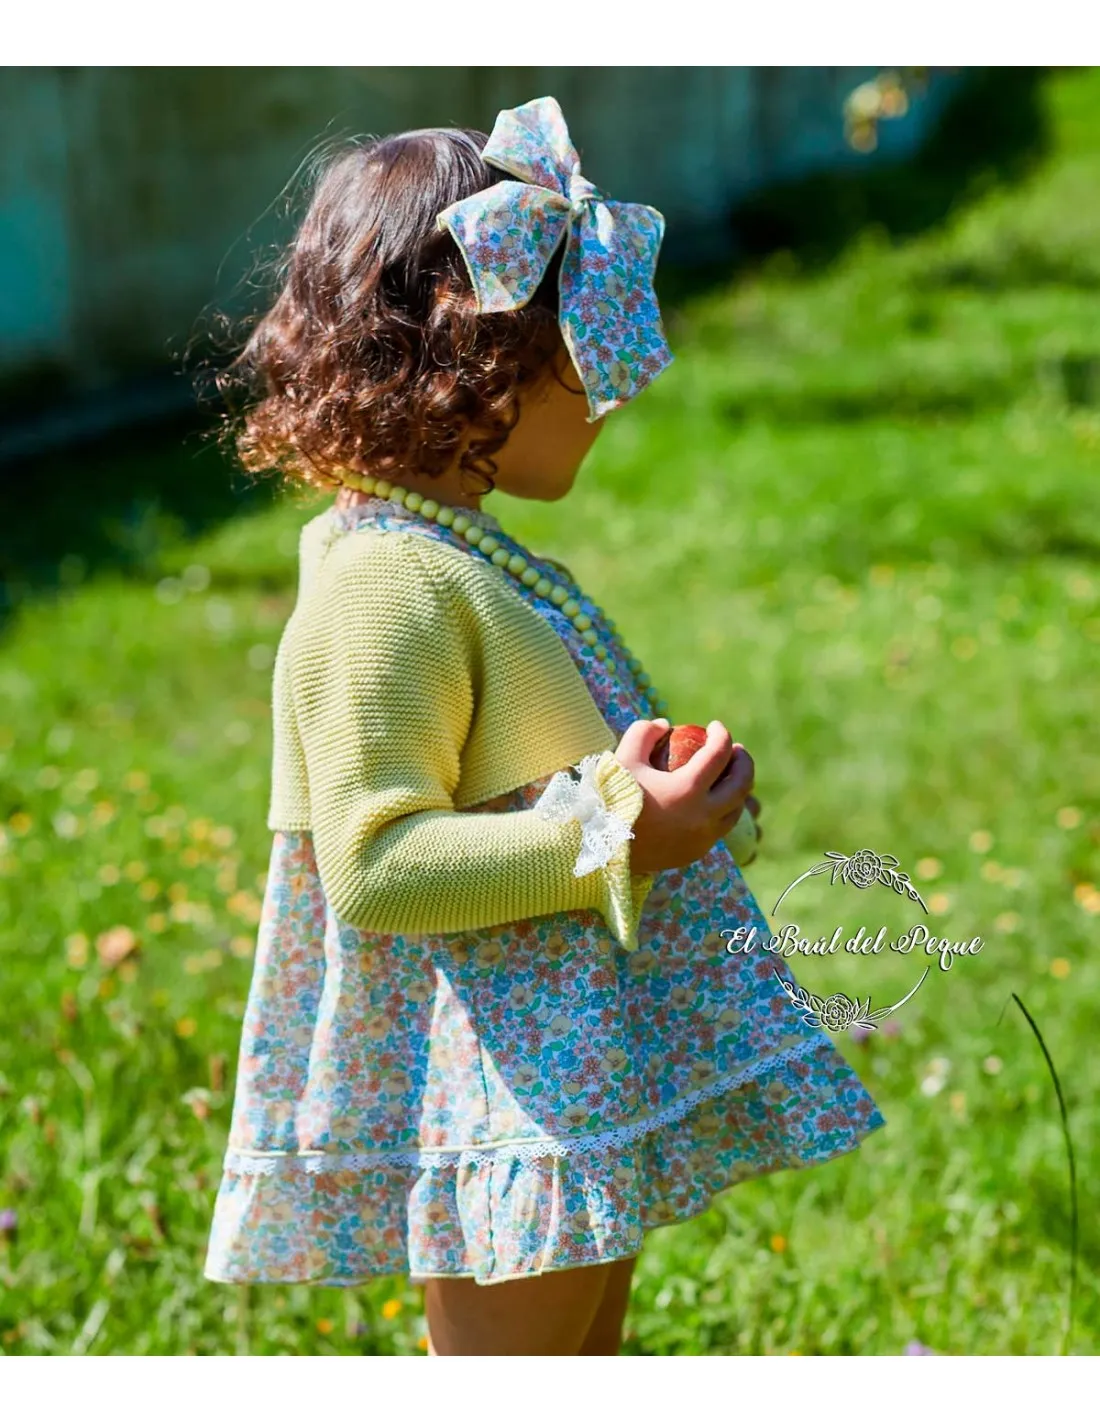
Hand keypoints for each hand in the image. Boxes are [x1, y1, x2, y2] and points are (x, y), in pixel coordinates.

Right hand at [612, 718, 755, 876]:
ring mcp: (702, 838)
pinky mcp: (695, 852)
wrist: (601, 847)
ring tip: (728, 776)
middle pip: (741, 784)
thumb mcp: (623, 758)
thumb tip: (665, 724)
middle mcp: (702, 816)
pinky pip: (720, 828)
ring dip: (738, 789)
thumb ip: (643, 733)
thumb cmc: (611, 800)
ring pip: (736, 810)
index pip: (719, 753)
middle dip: (744, 762)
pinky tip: (711, 800)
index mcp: (687, 789)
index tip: (715, 726)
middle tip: (736, 750)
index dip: (721, 734)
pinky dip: (722, 810)